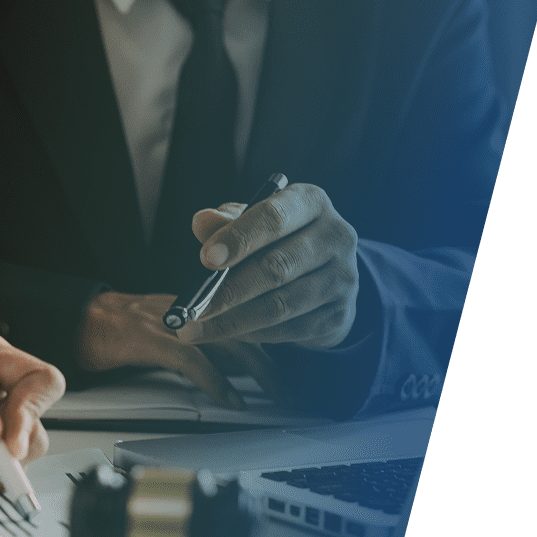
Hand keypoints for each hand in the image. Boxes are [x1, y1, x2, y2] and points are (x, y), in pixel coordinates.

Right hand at [77, 291, 280, 408]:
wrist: (82, 320)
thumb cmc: (123, 327)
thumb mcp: (175, 327)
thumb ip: (206, 339)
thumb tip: (240, 366)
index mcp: (200, 303)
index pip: (250, 313)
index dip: (276, 339)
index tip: (293, 366)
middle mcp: (192, 307)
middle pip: (250, 325)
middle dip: (276, 360)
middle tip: (291, 389)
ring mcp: (173, 321)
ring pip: (230, 341)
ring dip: (258, 372)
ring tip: (274, 396)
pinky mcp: (152, 338)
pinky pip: (194, 360)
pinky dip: (216, 382)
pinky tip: (230, 399)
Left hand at [180, 183, 358, 349]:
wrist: (326, 275)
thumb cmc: (279, 241)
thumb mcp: (254, 224)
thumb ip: (226, 223)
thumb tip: (200, 221)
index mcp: (311, 202)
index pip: (274, 217)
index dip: (239, 238)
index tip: (206, 258)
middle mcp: (335, 236)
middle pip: (276, 266)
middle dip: (228, 290)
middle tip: (193, 307)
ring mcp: (343, 278)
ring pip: (280, 305)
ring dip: (232, 321)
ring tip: (194, 329)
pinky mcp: (339, 314)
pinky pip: (287, 330)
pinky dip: (250, 334)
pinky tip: (224, 334)